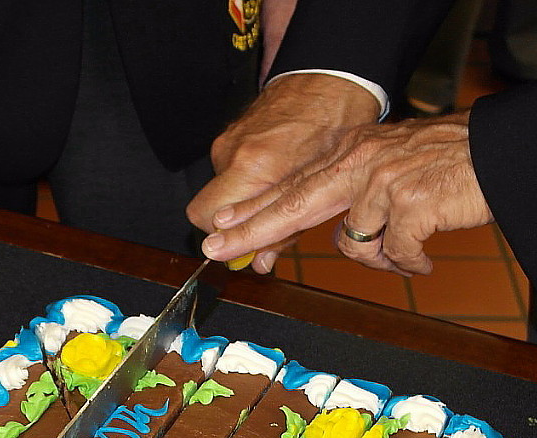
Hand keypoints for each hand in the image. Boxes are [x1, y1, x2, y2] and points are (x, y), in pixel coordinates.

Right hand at [187, 73, 380, 273]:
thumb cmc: (333, 125)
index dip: (221, 239)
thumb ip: (284, 230)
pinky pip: (229, 170)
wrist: (329, 77)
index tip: (233, 250)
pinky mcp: (231, 133)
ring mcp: (229, 141)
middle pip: (202, 211)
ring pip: (219, 191)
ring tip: (272, 197)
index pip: (209, 220)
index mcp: (256, 166)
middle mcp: (234, 153)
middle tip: (250, 231)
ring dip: (239, 202)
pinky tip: (271, 175)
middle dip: (222, 226)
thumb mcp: (319, 188)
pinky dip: (245, 181)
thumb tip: (260, 262)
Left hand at [202, 111, 493, 276]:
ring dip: (384, 258)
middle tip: (214, 249)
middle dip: (251, 230)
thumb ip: (359, 198)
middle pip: (293, 203)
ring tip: (410, 250)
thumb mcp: (392, 171)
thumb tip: (346, 239)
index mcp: (352, 152)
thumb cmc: (450, 168)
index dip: (254, 210)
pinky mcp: (409, 203)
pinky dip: (413, 262)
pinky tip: (427, 256)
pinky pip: (395, 254)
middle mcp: (360, 161)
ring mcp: (383, 181)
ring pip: (356, 244)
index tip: (221, 227)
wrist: (503, 153)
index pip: (293, 185)